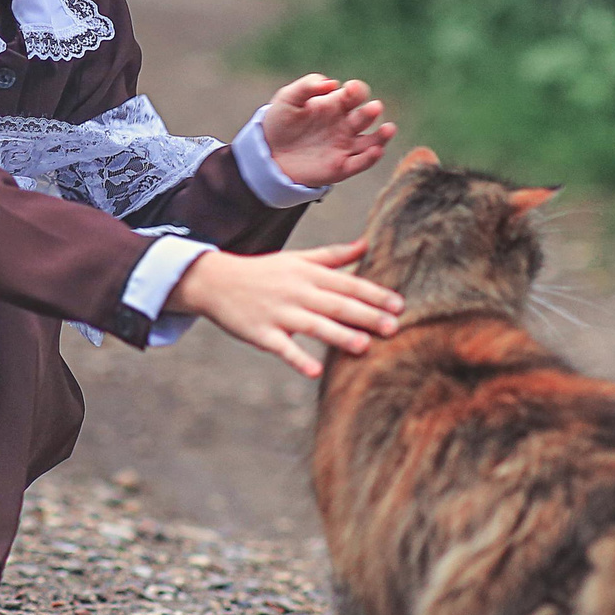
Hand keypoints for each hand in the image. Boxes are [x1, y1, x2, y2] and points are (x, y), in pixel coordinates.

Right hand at [167, 240, 403, 377]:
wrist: (215, 281)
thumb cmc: (263, 272)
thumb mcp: (298, 259)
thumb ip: (333, 256)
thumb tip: (366, 243)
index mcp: (308, 273)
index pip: (347, 283)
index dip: (374, 294)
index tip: (399, 305)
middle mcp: (296, 291)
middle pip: (336, 304)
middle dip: (365, 316)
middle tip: (394, 328)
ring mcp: (278, 313)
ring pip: (313, 325)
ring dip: (338, 335)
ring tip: (364, 347)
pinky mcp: (261, 333)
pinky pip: (282, 347)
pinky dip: (297, 359)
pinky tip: (316, 371)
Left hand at [259, 75, 395, 189]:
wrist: (268, 153)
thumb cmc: (280, 121)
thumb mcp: (288, 98)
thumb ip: (307, 86)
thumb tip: (332, 83)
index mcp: (336, 104)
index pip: (355, 95)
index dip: (357, 90)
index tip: (351, 90)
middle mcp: (345, 125)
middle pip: (365, 116)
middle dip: (370, 111)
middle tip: (373, 108)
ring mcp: (345, 146)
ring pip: (371, 141)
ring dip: (382, 136)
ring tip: (388, 129)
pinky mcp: (341, 167)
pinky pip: (360, 163)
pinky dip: (370, 158)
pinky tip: (376, 151)